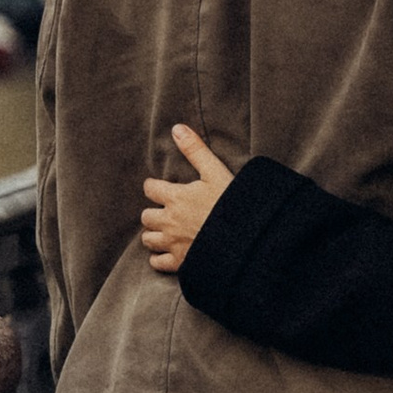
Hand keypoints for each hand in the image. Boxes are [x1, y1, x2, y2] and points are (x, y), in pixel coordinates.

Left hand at [141, 124, 234, 275]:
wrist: (246, 239)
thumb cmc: (233, 204)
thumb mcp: (216, 172)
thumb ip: (195, 150)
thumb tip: (177, 128)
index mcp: (176, 197)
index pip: (150, 189)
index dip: (154, 187)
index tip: (160, 187)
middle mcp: (169, 222)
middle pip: (146, 216)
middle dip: (153, 212)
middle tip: (166, 210)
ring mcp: (174, 244)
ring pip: (149, 239)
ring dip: (154, 234)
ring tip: (165, 231)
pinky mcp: (181, 263)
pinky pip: (157, 263)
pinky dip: (159, 258)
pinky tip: (168, 253)